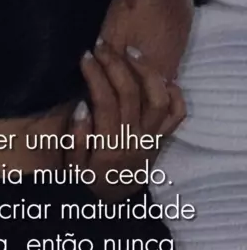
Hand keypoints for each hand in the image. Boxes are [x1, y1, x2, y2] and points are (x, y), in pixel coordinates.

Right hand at [65, 40, 185, 201]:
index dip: (96, 75)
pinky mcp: (162, 141)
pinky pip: (177, 115)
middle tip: (102, 46)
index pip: (105, 102)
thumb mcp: (72, 168)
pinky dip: (175, 93)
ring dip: (147, 71)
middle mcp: (135, 142)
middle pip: (132, 94)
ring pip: (159, 99)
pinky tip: (160, 76)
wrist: (111, 203)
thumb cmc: (87, 180)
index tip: (85, 56)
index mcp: (109, 148)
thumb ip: (75, 140)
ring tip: (130, 52)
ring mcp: (152, 141)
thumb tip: (82, 107)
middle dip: (116, 64)